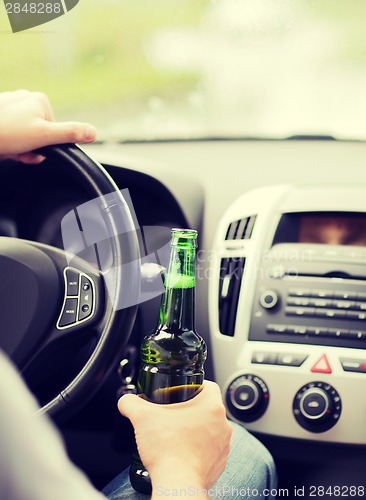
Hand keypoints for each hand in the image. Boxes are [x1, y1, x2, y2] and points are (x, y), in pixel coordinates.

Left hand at [0, 90, 95, 163]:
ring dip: (20, 148)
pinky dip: (9, 143)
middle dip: (32, 147)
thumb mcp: (44, 136)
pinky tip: (4, 146)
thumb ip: (70, 134)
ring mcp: (9, 104)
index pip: (54, 129)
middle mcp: (25, 97)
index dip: (47, 144)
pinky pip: (11, 132)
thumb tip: (94, 132)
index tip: (36, 149)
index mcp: (40, 100)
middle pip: (39, 132)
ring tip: (10, 149)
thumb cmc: (7, 134)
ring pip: (24, 134)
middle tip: (21, 152)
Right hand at [118, 381, 231, 495]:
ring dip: (196, 429)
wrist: (176, 484)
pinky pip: (210, 449)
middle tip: (173, 414)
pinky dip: (198, 448)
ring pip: (210, 429)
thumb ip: (131, 403)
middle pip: (209, 408)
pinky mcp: (219, 463)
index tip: (182, 391)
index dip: (194, 386)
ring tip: (176, 433)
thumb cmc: (167, 451)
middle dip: (191, 409)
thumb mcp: (142, 418)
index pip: (209, 385)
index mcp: (212, 407)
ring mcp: (223, 445)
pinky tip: (182, 451)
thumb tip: (126, 401)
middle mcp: (223, 425)